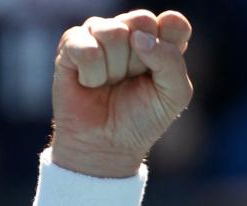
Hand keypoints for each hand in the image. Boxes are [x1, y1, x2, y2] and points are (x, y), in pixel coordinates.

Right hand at [50, 10, 192, 177]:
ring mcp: (99, 34)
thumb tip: (139, 37)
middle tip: (133, 80)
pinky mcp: (71, 44)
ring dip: (115, 69)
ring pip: (113, 32)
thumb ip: (171, 61)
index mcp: (160, 40)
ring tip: (111, 84)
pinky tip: (90, 84)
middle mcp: (130, 31)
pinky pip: (87, 48)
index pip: (173, 23)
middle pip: (142, 20)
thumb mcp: (174, 95)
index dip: (169, 45)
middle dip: (140, 59)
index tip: (160, 72)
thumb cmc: (143, 119)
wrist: (108, 145)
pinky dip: (92, 75)